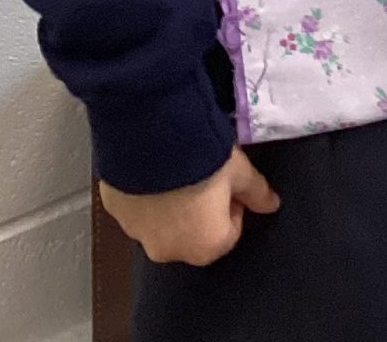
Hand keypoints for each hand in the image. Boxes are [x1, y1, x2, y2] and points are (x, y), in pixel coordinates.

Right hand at [99, 146, 280, 266]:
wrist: (151, 136)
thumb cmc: (202, 159)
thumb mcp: (239, 171)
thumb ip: (257, 193)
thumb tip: (271, 204)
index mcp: (205, 247)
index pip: (228, 232)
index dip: (231, 205)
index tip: (227, 183)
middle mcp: (169, 250)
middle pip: (192, 233)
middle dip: (198, 211)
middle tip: (201, 176)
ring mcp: (137, 233)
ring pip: (160, 223)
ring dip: (169, 205)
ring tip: (174, 170)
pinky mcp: (114, 211)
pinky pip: (135, 206)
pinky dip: (143, 194)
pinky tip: (151, 169)